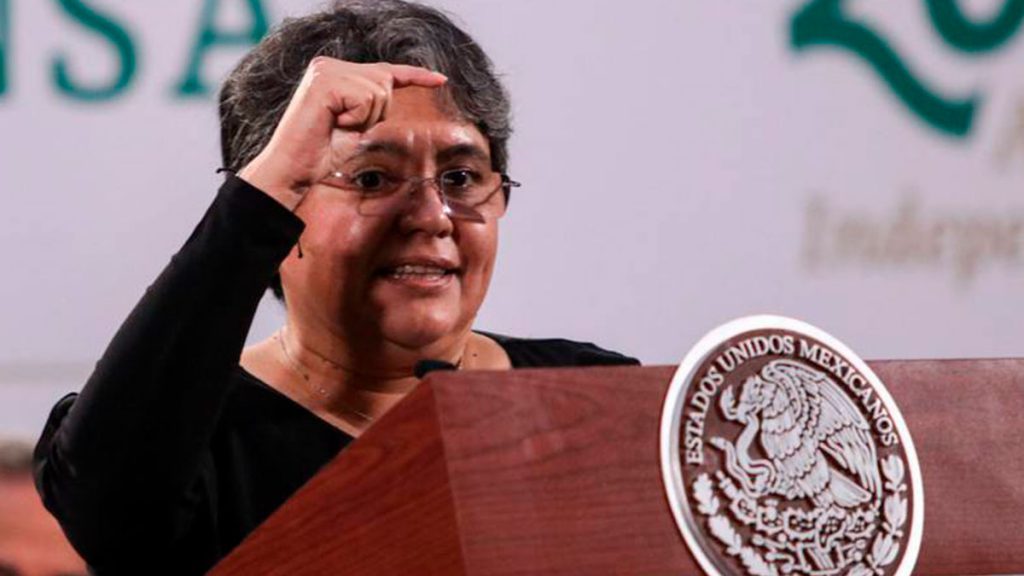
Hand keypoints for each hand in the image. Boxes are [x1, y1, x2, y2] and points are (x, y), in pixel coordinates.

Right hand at [237, 57, 447, 209]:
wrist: (293, 169)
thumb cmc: (322, 153)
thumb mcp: (356, 126)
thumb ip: (372, 107)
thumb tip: (392, 96)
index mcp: (335, 72)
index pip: (384, 70)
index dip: (416, 75)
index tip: (441, 80)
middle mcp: (328, 64)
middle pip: (385, 81)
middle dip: (376, 112)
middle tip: (344, 127)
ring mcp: (325, 70)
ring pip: (378, 91)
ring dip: (365, 117)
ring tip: (337, 126)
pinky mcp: (325, 82)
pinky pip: (365, 99)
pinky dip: (356, 117)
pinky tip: (334, 123)